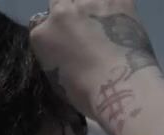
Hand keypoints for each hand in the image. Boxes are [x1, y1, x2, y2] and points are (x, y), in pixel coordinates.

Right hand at [28, 1, 159, 129]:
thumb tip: (66, 52)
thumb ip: (56, 57)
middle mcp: (60, 13)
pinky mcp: (117, 0)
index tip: (68, 39)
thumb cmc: (88, 95)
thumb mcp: (58, 80)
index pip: (42, 23)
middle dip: (70, 13)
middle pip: (60, 2)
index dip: (57, 30)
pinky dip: (116, 6)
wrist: (122, 85)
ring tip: (103, 21)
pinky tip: (120, 17)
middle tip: (85, 29)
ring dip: (92, 7)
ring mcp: (88, 4)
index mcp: (41, 35)